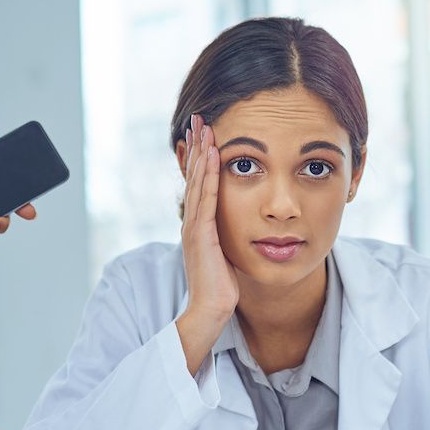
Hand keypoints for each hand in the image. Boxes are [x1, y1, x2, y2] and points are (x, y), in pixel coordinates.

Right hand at [175, 114, 238, 372]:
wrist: (211, 311)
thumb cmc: (221, 289)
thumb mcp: (225, 256)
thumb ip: (225, 239)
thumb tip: (237, 228)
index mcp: (197, 226)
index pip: (198, 184)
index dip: (199, 158)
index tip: (204, 135)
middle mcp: (192, 222)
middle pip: (193, 176)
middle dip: (196, 146)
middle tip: (198, 118)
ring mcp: (194, 227)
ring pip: (197, 181)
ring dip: (200, 152)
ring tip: (203, 126)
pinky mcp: (201, 234)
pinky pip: (206, 197)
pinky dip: (207, 174)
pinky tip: (212, 154)